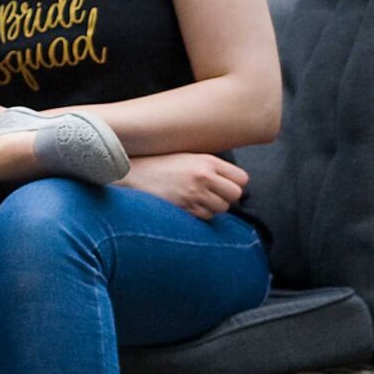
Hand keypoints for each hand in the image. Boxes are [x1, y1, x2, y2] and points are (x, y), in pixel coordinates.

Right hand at [119, 152, 249, 217]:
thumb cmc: (159, 165)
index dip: (235, 184)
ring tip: (198, 200)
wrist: (132, 173)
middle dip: (227, 197)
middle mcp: (203, 176)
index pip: (241, 178)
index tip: (226, 185)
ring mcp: (193, 193)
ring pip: (221, 208)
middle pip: (235, 194)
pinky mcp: (184, 208)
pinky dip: (200, 214)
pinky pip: (205, 217)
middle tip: (213, 195)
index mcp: (207, 161)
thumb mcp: (187, 157)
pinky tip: (188, 206)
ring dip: (213, 207)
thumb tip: (232, 182)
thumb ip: (211, 166)